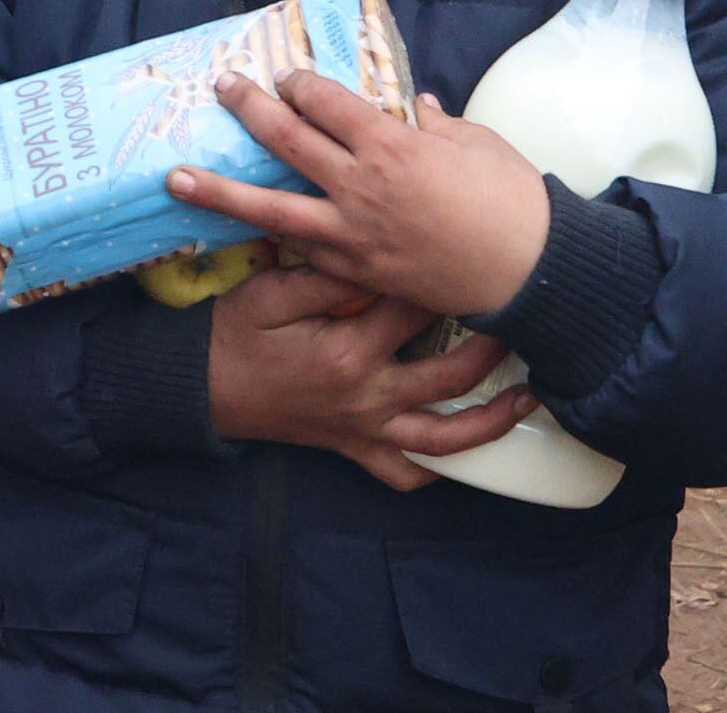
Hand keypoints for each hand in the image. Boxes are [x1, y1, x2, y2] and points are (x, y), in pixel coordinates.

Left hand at [170, 76, 552, 321]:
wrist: (530, 273)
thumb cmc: (513, 202)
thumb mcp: (478, 144)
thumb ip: (439, 125)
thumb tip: (419, 108)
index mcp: (390, 144)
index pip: (326, 103)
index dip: (300, 85)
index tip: (286, 79)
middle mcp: (360, 184)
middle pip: (286, 139)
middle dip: (248, 109)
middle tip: (222, 89)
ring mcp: (352, 232)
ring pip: (270, 207)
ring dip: (219, 190)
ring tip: (175, 179)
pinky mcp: (355, 271)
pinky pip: (304, 249)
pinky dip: (275, 238)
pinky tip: (249, 231)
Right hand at [206, 264, 536, 491]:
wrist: (200, 388)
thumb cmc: (235, 334)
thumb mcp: (272, 293)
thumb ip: (327, 277)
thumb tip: (379, 255)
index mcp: (349, 352)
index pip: (414, 309)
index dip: (444, 278)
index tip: (470, 252)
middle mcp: (368, 398)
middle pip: (449, 374)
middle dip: (490, 344)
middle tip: (520, 316)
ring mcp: (364, 430)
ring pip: (442, 437)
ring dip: (489, 420)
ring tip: (526, 397)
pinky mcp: (354, 450)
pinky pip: (403, 473)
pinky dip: (436, 469)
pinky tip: (462, 454)